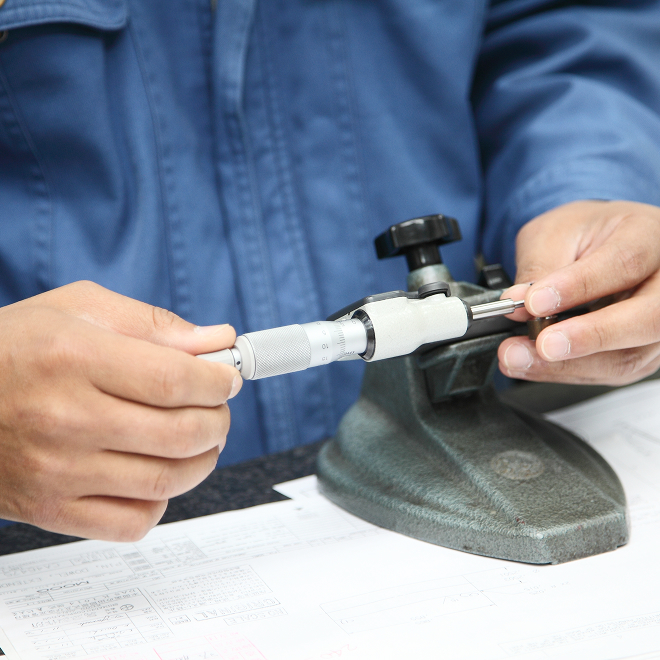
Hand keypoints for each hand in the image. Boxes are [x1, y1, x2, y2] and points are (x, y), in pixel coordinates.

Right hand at [0, 281, 240, 539]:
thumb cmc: (15, 347)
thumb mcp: (79, 309)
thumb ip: (154, 324)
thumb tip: (218, 341)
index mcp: (75, 358)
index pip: (175, 380)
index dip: (217, 381)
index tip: (227, 378)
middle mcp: (66, 419)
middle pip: (180, 433)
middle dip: (219, 419)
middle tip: (217, 407)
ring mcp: (57, 472)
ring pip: (166, 480)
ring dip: (203, 459)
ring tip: (199, 438)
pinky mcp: (51, 510)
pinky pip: (133, 523)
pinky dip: (162, 500)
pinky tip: (155, 472)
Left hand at [498, 200, 659, 384]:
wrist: (600, 248)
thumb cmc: (583, 235)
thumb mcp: (553, 233)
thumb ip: (538, 266)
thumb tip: (518, 303)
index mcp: (647, 236)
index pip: (624, 264)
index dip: (577, 287)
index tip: (534, 302)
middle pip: (646, 319)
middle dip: (588, 336)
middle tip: (541, 344)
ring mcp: (658, 323)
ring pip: (627, 356)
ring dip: (567, 365)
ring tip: (518, 356)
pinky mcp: (643, 352)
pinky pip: (610, 371)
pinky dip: (566, 371)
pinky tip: (532, 363)